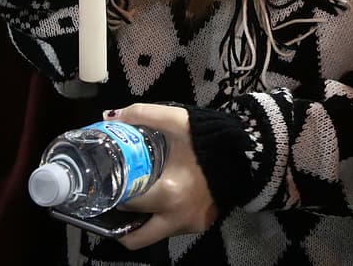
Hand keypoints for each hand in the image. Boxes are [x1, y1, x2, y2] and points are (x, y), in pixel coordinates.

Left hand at [107, 103, 218, 249]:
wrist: (246, 150)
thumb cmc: (206, 136)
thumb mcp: (175, 119)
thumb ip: (141, 114)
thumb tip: (110, 117)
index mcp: (169, 193)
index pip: (128, 204)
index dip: (113, 194)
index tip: (106, 184)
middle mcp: (178, 217)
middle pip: (137, 238)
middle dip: (120, 225)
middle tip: (116, 203)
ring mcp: (191, 224)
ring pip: (155, 234)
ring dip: (143, 220)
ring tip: (136, 197)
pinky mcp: (201, 225)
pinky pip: (172, 227)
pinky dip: (162, 216)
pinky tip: (161, 197)